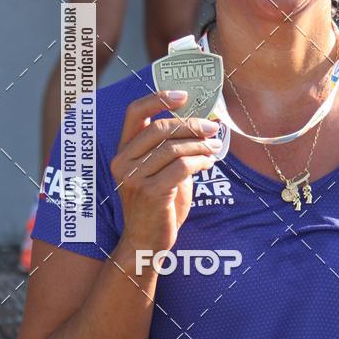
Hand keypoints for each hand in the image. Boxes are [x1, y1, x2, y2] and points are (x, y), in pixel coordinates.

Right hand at [111, 91, 221, 254]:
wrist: (146, 243)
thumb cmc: (158, 204)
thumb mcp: (161, 171)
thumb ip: (174, 149)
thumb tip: (203, 123)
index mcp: (123, 151)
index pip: (134, 113)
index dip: (158, 98)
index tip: (184, 94)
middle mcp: (123, 162)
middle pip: (160, 128)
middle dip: (191, 124)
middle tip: (212, 128)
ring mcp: (134, 178)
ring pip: (174, 148)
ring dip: (201, 145)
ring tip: (215, 147)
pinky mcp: (150, 193)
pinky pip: (182, 167)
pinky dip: (200, 161)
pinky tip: (209, 163)